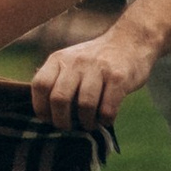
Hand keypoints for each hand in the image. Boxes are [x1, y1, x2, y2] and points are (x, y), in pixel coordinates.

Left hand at [31, 18, 155, 125]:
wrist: (130, 42)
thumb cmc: (95, 61)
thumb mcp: (70, 62)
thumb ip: (56, 80)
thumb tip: (43, 112)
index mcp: (59, 59)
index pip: (40, 85)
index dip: (41, 107)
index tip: (48, 120)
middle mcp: (76, 62)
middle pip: (59, 98)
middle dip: (62, 121)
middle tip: (68, 128)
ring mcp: (98, 68)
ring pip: (84, 105)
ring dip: (86, 122)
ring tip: (89, 124)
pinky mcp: (118, 77)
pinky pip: (107, 108)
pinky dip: (105, 120)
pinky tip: (105, 119)